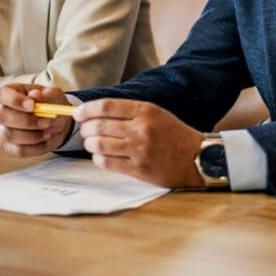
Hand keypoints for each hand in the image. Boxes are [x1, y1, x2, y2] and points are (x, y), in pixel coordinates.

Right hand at [0, 84, 73, 156]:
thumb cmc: (53, 105)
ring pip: (10, 135)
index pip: (2, 94)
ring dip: (34, 135)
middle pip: (2, 116)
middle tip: (46, 122)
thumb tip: (35, 95)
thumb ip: (46, 95)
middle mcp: (4, 111)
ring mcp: (5, 130)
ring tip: (49, 131)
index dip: (14, 100)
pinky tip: (45, 140)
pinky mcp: (11, 147)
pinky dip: (37, 147)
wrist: (60, 123)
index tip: (33, 105)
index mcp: (12, 92)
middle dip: (26, 121)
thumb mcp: (55, 96)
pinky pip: (19, 150)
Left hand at [76, 99, 204, 188]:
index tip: (78, 112)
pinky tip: (101, 155)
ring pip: (98, 145)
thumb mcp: (156, 113)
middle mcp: (141, 129)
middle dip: (85, 128)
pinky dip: (98, 158)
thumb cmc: (174, 134)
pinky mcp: (138, 169)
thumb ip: (130, 111)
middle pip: (98, 126)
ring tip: (92, 143)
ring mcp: (139, 151)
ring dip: (89, 144)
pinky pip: (107, 163)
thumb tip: (97, 110)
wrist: (197, 158)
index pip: (106, 106)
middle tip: (85, 130)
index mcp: (145, 111)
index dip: (87, 109)